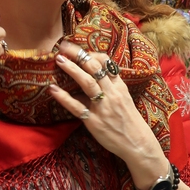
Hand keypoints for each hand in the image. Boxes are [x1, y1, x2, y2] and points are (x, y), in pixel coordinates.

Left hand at [48, 40, 165, 167]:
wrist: (137, 144)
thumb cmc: (129, 120)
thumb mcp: (124, 98)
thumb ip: (111, 85)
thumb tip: (93, 72)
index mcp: (119, 86)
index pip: (106, 63)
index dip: (91, 53)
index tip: (78, 49)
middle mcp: (111, 93)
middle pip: (94, 68)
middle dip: (78, 55)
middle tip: (63, 46)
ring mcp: (102, 107)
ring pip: (87, 83)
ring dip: (72, 69)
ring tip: (59, 59)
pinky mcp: (93, 121)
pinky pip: (77, 107)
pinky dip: (64, 97)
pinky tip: (53, 89)